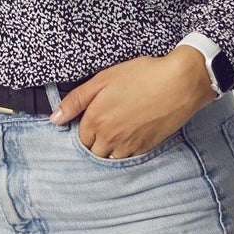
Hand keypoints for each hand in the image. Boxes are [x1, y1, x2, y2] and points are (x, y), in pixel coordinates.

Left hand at [50, 49, 215, 157]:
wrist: (179, 83)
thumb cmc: (141, 75)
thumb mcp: (103, 79)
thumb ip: (76, 99)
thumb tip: (54, 119)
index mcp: (95, 120)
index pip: (80, 137)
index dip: (86, 126)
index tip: (94, 115)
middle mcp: (109, 138)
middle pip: (93, 151)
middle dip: (95, 140)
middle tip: (108, 121)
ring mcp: (128, 146)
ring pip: (109, 158)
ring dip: (109, 148)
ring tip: (120, 128)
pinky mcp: (145, 149)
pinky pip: (128, 158)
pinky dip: (126, 150)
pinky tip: (133, 132)